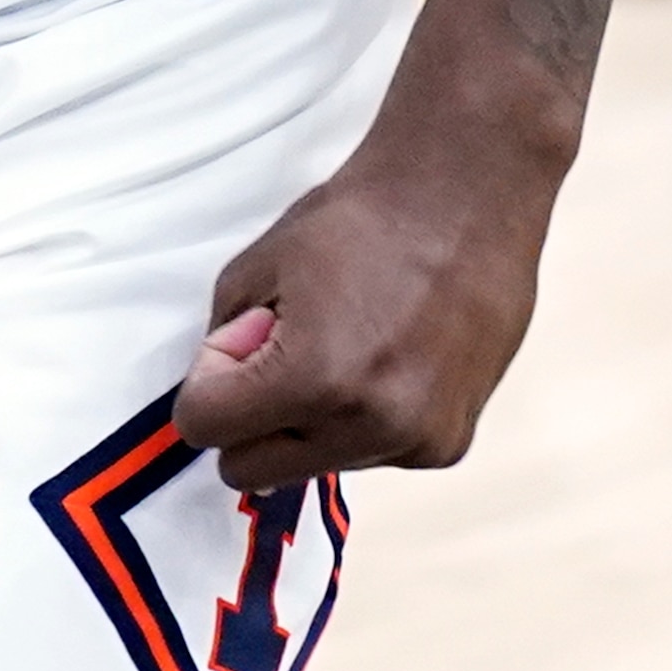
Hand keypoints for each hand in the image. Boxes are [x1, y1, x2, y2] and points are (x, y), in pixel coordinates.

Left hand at [178, 130, 556, 490]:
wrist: (465, 201)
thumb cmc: (361, 220)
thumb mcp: (256, 267)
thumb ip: (222, 339)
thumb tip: (221, 386)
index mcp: (312, 379)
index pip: (206, 428)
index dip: (208, 382)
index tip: (239, 342)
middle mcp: (369, 426)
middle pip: (255, 469)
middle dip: (249, 417)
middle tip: (283, 348)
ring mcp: (415, 442)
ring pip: (313, 464)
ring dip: (309, 421)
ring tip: (347, 344)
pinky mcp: (447, 445)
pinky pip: (370, 454)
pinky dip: (361, 420)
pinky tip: (387, 360)